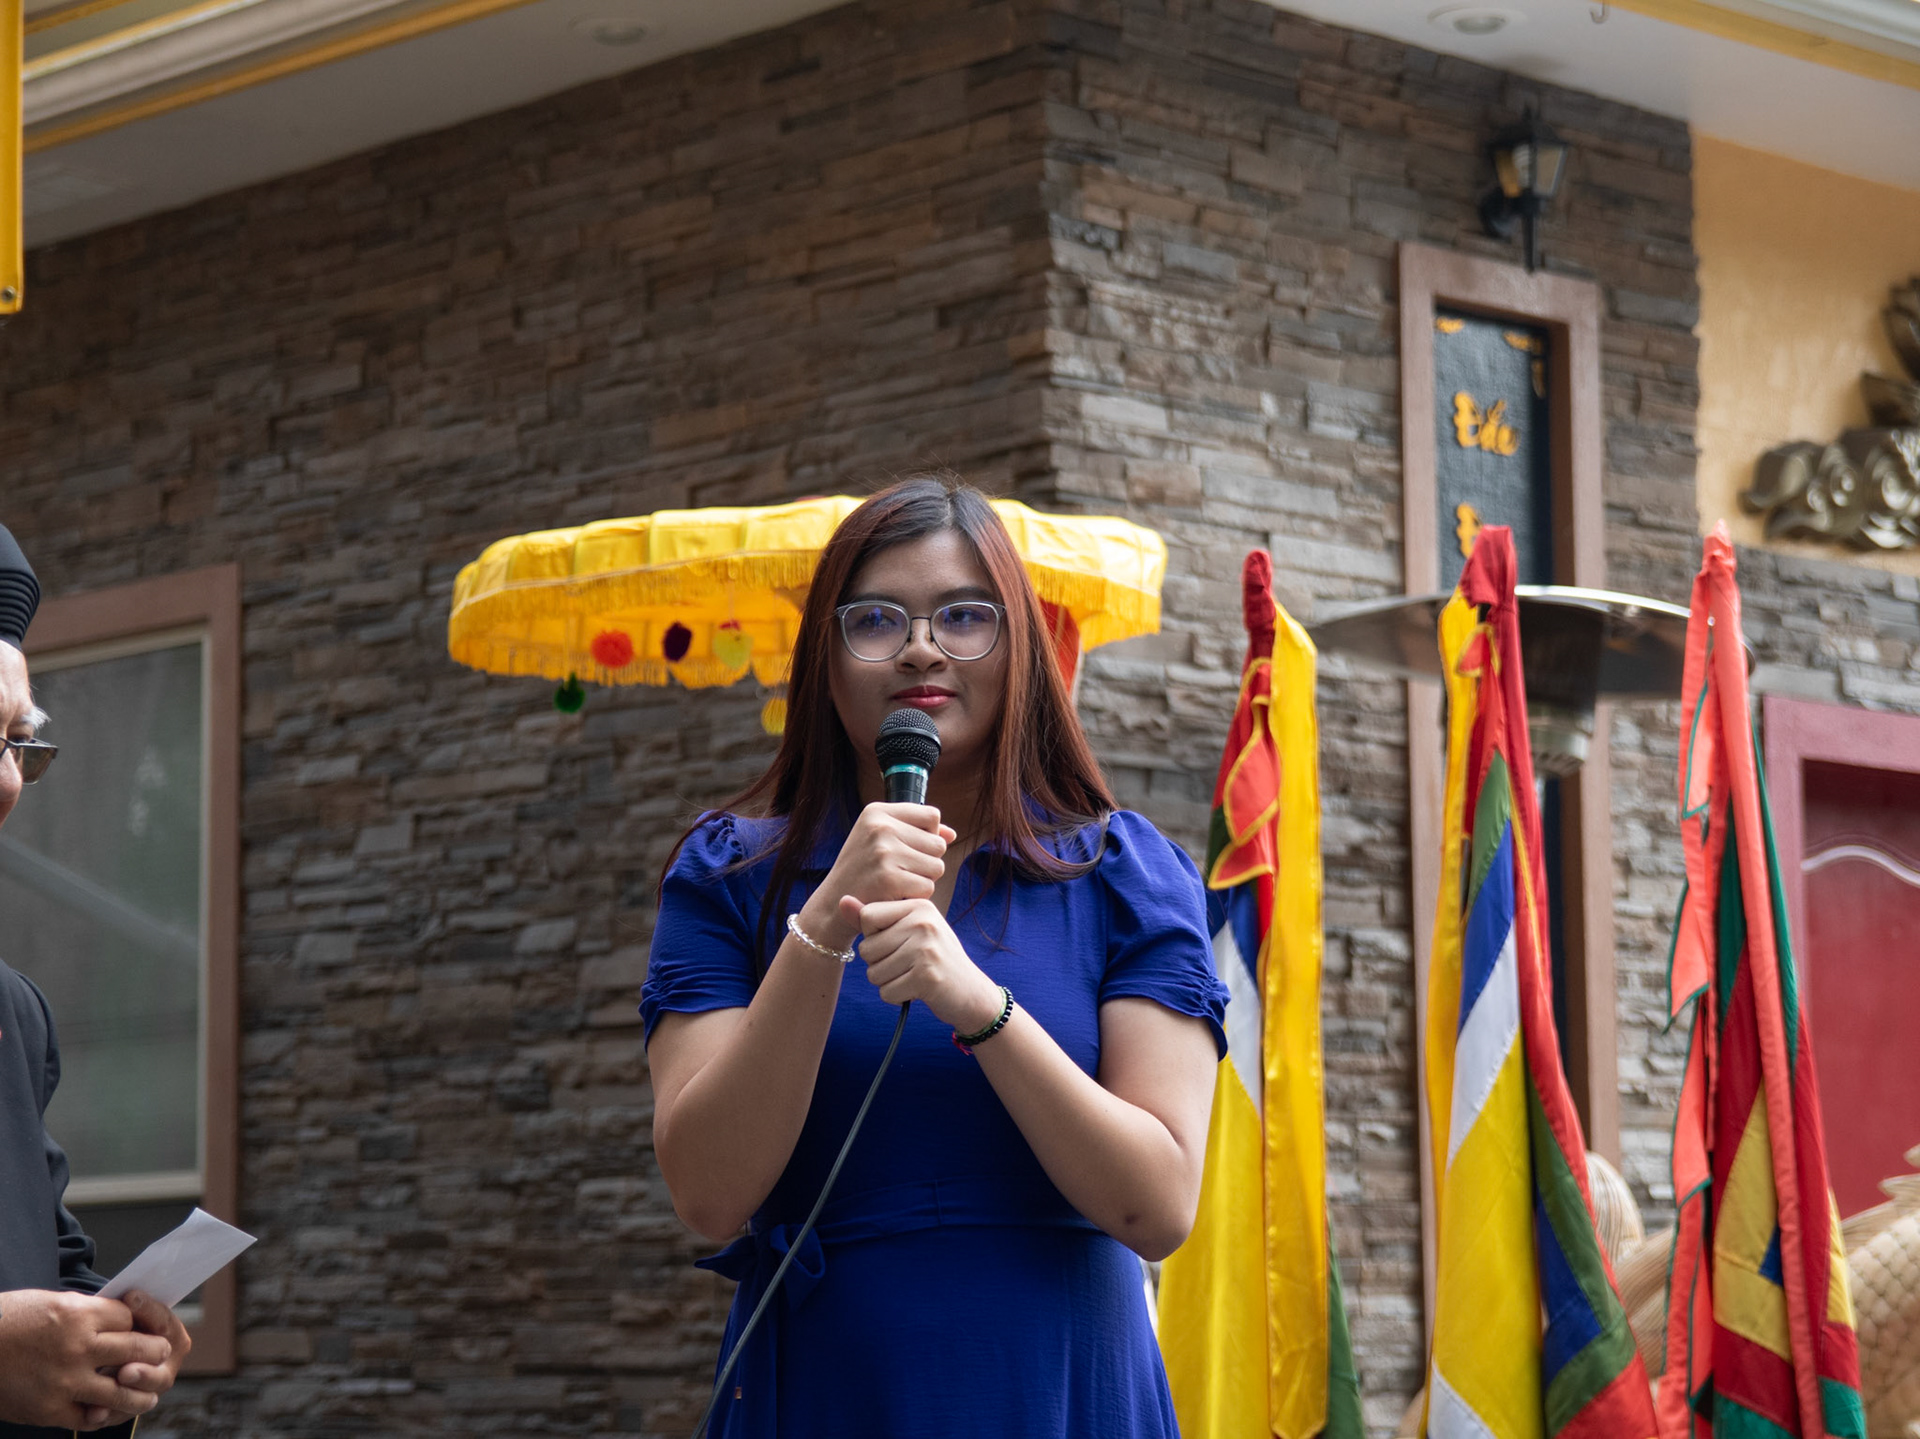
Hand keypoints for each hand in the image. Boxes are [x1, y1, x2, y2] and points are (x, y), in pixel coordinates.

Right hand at [0, 1289, 171, 1429]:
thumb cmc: (7, 1321)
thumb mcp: (51, 1302)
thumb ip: (87, 1314)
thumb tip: (120, 1320)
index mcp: (78, 1315)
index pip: (131, 1318)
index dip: (140, 1322)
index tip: (143, 1328)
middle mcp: (77, 1348)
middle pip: (138, 1350)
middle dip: (154, 1352)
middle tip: (159, 1354)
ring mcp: (64, 1382)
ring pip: (123, 1391)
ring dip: (141, 1393)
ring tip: (149, 1395)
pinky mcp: (48, 1410)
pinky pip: (89, 1417)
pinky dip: (101, 1415)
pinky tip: (106, 1411)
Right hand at [799, 803, 954, 953]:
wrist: (833, 904)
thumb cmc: (863, 870)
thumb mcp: (881, 840)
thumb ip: (917, 832)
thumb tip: (951, 834)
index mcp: (877, 812)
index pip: (932, 816)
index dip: (929, 836)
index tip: (908, 849)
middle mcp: (880, 827)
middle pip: (938, 843)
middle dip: (927, 861)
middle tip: (900, 871)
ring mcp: (884, 852)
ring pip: (937, 866)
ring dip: (923, 880)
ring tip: (897, 882)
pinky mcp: (889, 879)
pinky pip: (927, 887)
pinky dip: (916, 896)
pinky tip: (895, 895)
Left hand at [839, 894, 1003, 1031]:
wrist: (971, 992)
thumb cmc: (933, 959)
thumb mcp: (908, 931)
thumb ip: (874, 918)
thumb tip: (842, 900)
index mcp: (919, 905)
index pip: (868, 916)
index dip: (874, 936)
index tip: (898, 942)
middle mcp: (924, 922)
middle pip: (867, 948)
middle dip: (879, 964)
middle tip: (908, 964)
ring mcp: (926, 950)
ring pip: (874, 973)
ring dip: (888, 982)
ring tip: (912, 976)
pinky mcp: (926, 978)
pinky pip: (886, 992)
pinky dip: (897, 997)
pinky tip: (917, 990)